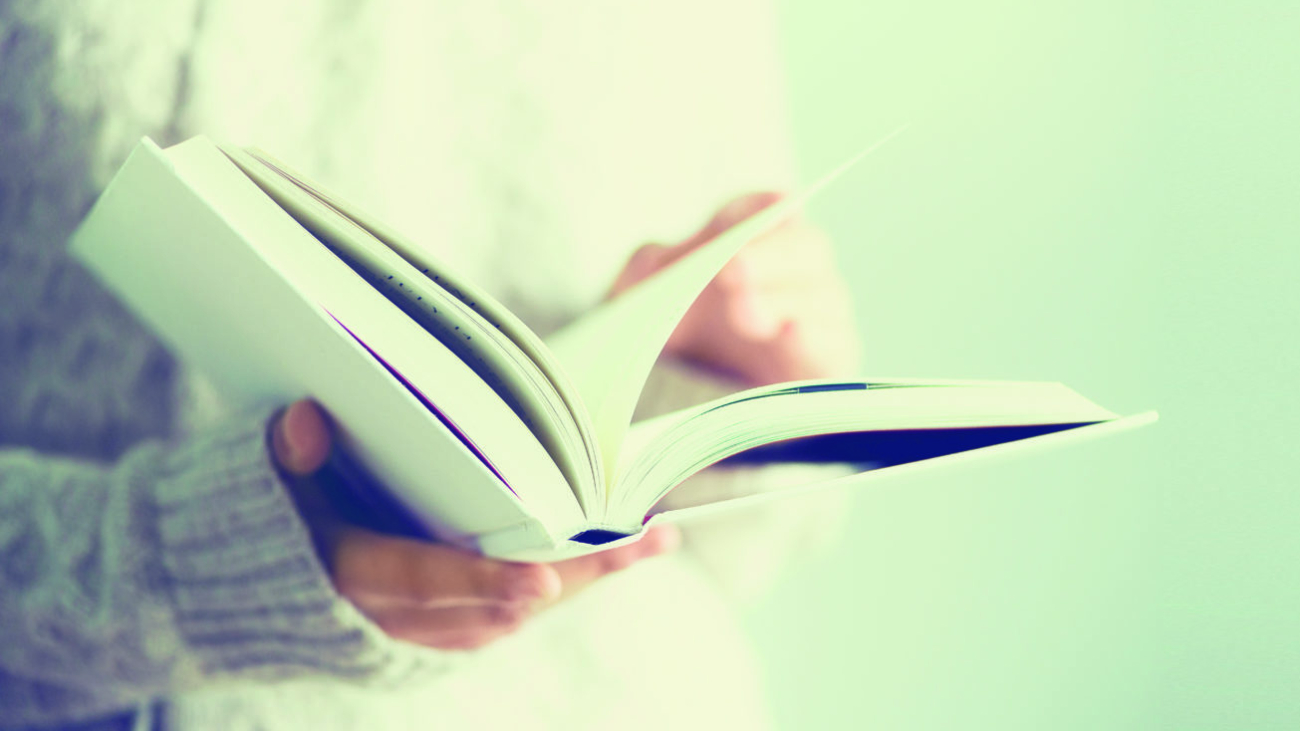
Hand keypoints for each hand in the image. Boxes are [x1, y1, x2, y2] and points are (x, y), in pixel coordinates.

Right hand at [271, 400, 680, 649]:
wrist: (232, 594)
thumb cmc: (252, 523)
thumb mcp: (256, 480)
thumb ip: (284, 453)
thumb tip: (308, 419)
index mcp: (345, 575)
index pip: (419, 578)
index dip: (479, 582)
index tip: (544, 579)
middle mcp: (389, 616)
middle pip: (493, 603)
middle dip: (573, 574)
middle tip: (645, 539)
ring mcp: (415, 631)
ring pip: (511, 613)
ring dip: (581, 580)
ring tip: (649, 538)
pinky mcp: (434, 631)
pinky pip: (505, 615)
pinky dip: (555, 586)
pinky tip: (605, 554)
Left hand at [608, 192, 861, 385]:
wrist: (671, 412)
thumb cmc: (663, 338)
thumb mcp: (641, 297)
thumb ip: (655, 267)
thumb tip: (680, 255)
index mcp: (749, 245)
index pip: (768, 211)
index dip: (756, 213)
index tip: (737, 219)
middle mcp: (792, 277)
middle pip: (807, 247)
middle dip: (771, 255)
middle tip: (734, 269)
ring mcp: (815, 321)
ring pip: (824, 295)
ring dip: (786, 298)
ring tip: (744, 309)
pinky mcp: (826, 367)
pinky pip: (835, 348)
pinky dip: (815, 338)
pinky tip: (790, 332)